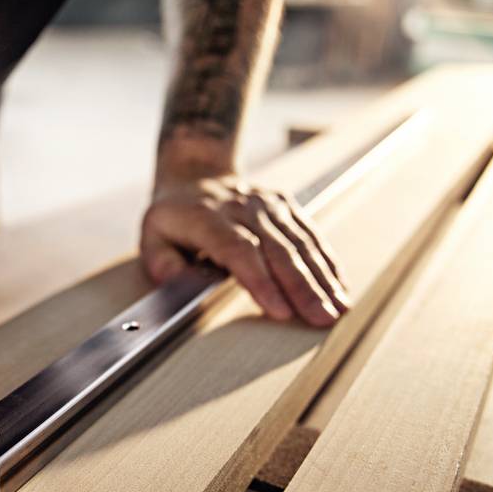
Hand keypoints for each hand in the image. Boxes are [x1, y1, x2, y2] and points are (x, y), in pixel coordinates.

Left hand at [140, 175, 348, 326]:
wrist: (196, 172)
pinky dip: (327, 262)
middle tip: (319, 319)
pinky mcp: (285, 205)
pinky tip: (339, 287)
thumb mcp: (152, 236)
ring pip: (299, 242)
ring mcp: (267, 204)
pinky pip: (310, 234)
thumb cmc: (174, 216)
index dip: (260, 280)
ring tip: (338, 309)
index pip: (238, 249)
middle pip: (276, 249)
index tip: (278, 310)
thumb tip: (181, 286)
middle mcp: (242, 207)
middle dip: (301, 287)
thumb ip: (164, 264)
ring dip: (322, 278)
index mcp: (206, 216)